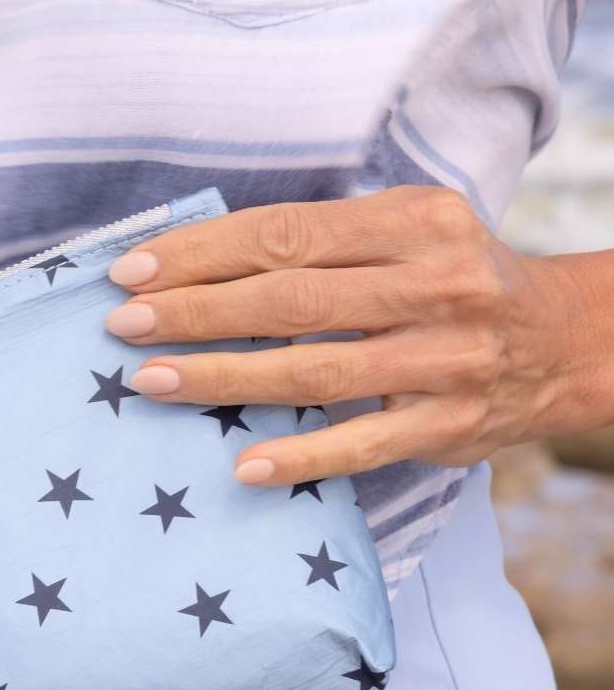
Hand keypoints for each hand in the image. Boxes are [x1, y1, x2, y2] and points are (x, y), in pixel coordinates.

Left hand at [104, 186, 596, 487]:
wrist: (565, 343)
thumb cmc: (455, 280)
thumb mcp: (408, 231)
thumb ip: (325, 240)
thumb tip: (200, 259)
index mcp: (414, 223)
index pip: (287, 234)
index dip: (203, 253)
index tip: (132, 271)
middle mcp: (433, 284)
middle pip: (291, 299)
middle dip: (196, 311)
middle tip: (123, 325)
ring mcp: (443, 360)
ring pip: (315, 369)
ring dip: (224, 377)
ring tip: (150, 381)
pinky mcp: (447, 426)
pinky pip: (363, 445)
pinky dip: (301, 457)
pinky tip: (242, 467)